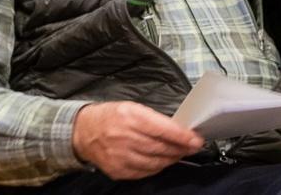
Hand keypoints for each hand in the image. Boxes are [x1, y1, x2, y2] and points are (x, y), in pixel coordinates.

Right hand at [71, 102, 202, 179]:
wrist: (84, 131)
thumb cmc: (112, 116)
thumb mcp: (132, 107)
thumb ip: (154, 119)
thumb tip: (178, 130)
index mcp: (130, 116)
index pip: (162, 129)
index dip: (182, 136)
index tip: (196, 139)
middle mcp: (125, 137)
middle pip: (160, 148)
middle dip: (181, 149)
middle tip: (192, 147)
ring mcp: (120, 156)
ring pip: (155, 162)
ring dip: (171, 159)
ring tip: (179, 153)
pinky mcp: (117, 170)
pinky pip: (144, 172)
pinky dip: (157, 167)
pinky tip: (163, 161)